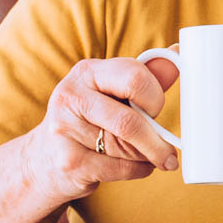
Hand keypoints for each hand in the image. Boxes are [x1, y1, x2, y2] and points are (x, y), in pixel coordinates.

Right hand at [0, 55, 182, 222]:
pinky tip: (134, 166)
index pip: (135, 77)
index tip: (157, 110)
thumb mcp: (113, 91)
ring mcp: (64, 131)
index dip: (155, 98)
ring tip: (147, 155)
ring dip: (147, 156)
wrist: (45, 159)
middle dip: (156, 140)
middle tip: (169, 150)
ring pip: (127, 149)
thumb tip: (177, 52)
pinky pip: (120, 169)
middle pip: (130, 121)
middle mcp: (70, 96)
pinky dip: (138, 170)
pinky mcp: (69, 162)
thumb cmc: (90, 119)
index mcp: (87, 71)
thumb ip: (145, 76)